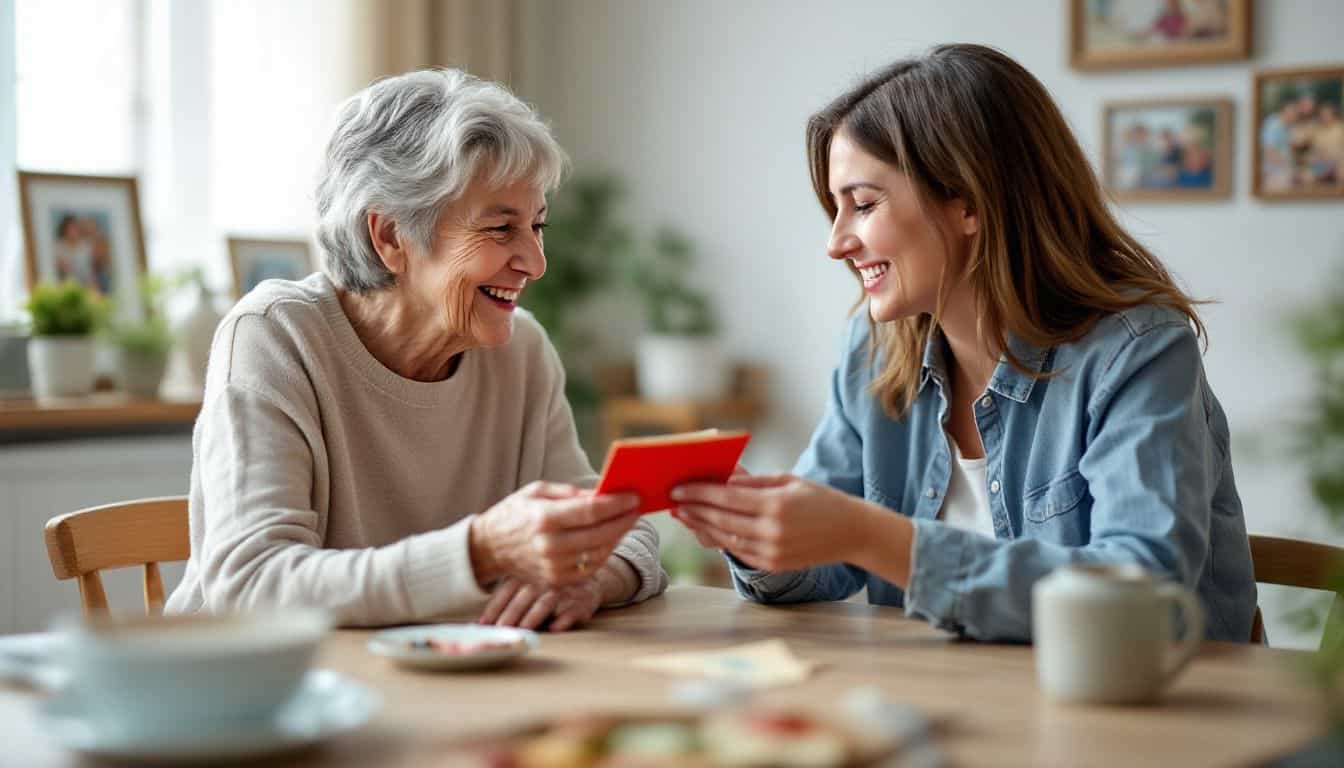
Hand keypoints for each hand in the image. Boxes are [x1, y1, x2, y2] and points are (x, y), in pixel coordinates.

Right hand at [469, 481, 639, 587]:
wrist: (489, 547)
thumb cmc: (514, 513)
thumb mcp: (537, 491)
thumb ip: (570, 493)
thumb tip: (602, 493)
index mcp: (544, 518)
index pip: (591, 511)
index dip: (617, 504)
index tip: (633, 497)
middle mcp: (549, 545)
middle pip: (600, 534)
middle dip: (623, 520)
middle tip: (637, 509)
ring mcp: (553, 567)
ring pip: (599, 553)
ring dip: (617, 537)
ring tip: (626, 522)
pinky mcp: (555, 580)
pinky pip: (590, 567)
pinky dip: (604, 552)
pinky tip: (610, 539)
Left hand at [477, 576, 602, 631]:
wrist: (588, 577)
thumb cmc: (547, 585)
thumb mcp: (526, 582)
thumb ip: (506, 598)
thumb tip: (477, 623)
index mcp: (527, 574)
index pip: (506, 590)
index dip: (494, 608)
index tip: (482, 625)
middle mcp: (543, 580)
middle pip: (524, 597)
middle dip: (510, 615)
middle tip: (500, 630)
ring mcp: (563, 590)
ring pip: (545, 603)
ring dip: (533, 618)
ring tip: (522, 631)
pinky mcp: (582, 601)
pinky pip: (572, 610)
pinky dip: (563, 620)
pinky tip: (554, 628)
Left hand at [670, 473, 869, 571]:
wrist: (852, 532)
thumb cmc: (820, 499)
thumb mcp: (788, 480)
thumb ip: (753, 481)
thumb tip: (722, 479)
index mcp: (775, 504)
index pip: (726, 497)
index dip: (698, 493)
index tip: (678, 488)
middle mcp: (772, 530)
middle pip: (721, 519)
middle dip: (694, 510)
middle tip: (673, 502)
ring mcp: (772, 550)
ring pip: (726, 539)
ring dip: (701, 527)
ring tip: (684, 516)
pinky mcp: (773, 564)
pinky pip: (739, 551)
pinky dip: (720, 540)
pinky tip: (706, 530)